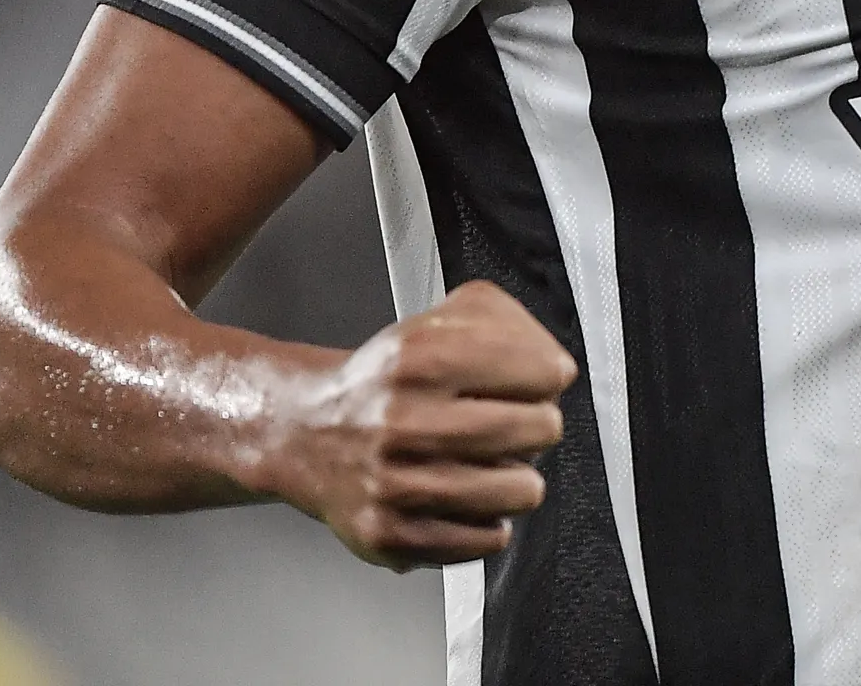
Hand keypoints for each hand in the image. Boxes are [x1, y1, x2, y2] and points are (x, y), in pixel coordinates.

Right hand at [259, 280, 577, 568]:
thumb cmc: (386, 382)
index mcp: (421, 357)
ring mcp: (396, 483)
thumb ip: (507, 324)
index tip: (535, 382)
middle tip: (509, 423)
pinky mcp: (391, 534)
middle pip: (541, 429)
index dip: (547, 377)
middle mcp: (404, 420)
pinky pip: (487, 539)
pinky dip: (486, 521)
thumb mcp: (438, 321)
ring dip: (516, 476)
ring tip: (488, 464)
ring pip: (523, 491)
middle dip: (536, 424)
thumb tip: (554, 368)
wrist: (306, 433)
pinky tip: (462, 498)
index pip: (543, 372)